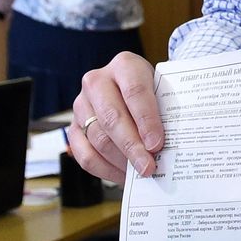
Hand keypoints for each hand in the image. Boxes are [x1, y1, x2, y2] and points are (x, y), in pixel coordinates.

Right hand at [68, 52, 163, 179]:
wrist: (132, 88)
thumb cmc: (152, 91)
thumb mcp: (162, 91)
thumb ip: (166, 111)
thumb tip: (166, 146)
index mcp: (125, 65)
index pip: (135, 92)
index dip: (146, 120)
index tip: (157, 144)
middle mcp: (97, 81)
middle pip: (112, 118)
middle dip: (132, 146)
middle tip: (149, 166)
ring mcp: (81, 104)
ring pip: (98, 138)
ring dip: (120, 160)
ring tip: (140, 173)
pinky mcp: (73, 127)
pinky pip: (84, 153)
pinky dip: (105, 169)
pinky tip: (123, 175)